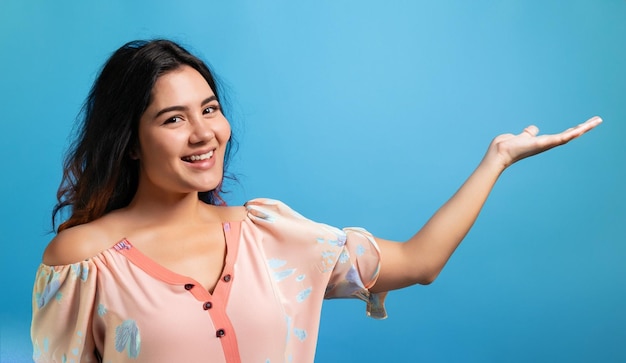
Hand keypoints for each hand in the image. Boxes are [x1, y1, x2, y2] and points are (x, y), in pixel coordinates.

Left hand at [485, 116, 601, 169]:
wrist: (500, 152)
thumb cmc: (508, 146)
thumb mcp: (522, 136)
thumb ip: (528, 133)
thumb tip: (532, 129)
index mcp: (544, 141)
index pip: (564, 134)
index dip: (575, 129)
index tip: (586, 124)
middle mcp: (547, 144)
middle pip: (570, 134)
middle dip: (585, 127)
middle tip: (598, 120)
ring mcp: (546, 144)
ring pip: (569, 136)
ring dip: (583, 128)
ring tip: (596, 121)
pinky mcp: (542, 143)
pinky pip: (560, 138)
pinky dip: (571, 134)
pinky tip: (580, 129)